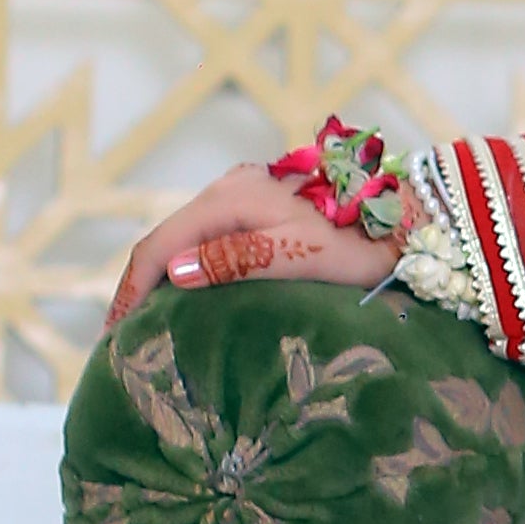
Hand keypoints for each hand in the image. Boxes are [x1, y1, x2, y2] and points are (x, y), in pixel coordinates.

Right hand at [106, 163, 387, 331]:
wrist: (408, 218)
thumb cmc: (360, 242)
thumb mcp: (299, 256)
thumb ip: (238, 260)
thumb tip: (176, 273)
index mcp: (230, 198)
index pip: (160, 246)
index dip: (132, 290)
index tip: (115, 334)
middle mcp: (230, 188)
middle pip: (166, 239)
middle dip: (139, 285)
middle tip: (122, 335)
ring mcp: (245, 192)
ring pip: (186, 238)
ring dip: (161, 277)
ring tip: (146, 321)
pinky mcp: (262, 203)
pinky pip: (208, 237)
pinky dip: (188, 266)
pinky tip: (186, 294)